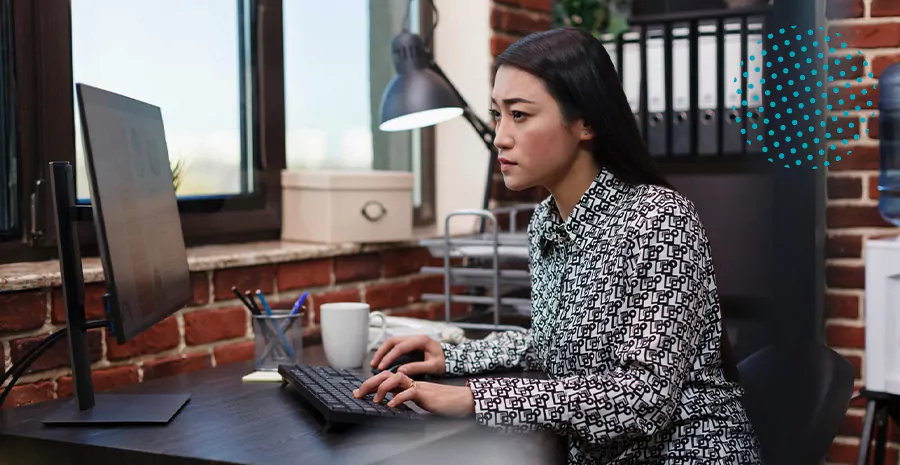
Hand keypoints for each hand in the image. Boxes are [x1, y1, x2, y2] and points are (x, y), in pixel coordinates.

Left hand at [353, 371, 473, 417]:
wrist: (462, 400)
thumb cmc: (443, 402)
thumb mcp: (420, 400)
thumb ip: (408, 398)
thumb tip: (392, 403)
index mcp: (410, 383)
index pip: (387, 378)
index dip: (372, 383)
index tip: (360, 392)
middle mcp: (412, 381)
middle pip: (387, 375)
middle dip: (369, 383)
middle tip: (358, 393)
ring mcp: (419, 386)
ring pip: (396, 379)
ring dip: (382, 388)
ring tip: (374, 400)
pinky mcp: (426, 394)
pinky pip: (410, 392)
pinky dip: (399, 398)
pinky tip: (391, 405)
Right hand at [370, 335, 445, 376]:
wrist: (452, 358)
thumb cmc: (445, 362)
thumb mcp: (433, 367)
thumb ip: (417, 368)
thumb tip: (400, 371)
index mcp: (421, 340)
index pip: (400, 347)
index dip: (389, 357)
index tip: (382, 367)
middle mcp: (415, 337)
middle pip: (393, 341)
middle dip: (381, 352)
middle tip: (374, 364)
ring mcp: (412, 339)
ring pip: (392, 342)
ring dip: (382, 352)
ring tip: (375, 363)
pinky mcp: (411, 344)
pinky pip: (396, 346)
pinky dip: (388, 352)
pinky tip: (383, 361)